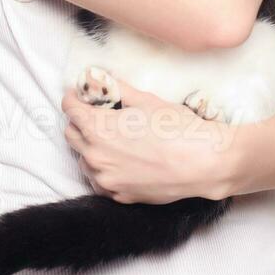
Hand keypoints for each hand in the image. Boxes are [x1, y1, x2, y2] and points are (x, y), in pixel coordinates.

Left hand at [61, 79, 238, 203]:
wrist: (204, 163)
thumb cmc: (178, 128)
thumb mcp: (147, 101)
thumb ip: (120, 90)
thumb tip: (105, 78)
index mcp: (99, 129)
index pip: (70, 109)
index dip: (74, 97)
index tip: (79, 93)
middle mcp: (96, 156)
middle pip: (71, 134)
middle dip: (79, 120)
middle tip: (96, 112)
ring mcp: (107, 179)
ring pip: (83, 159)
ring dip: (90, 146)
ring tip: (111, 137)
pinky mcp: (120, 196)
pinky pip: (99, 180)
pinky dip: (103, 168)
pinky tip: (118, 160)